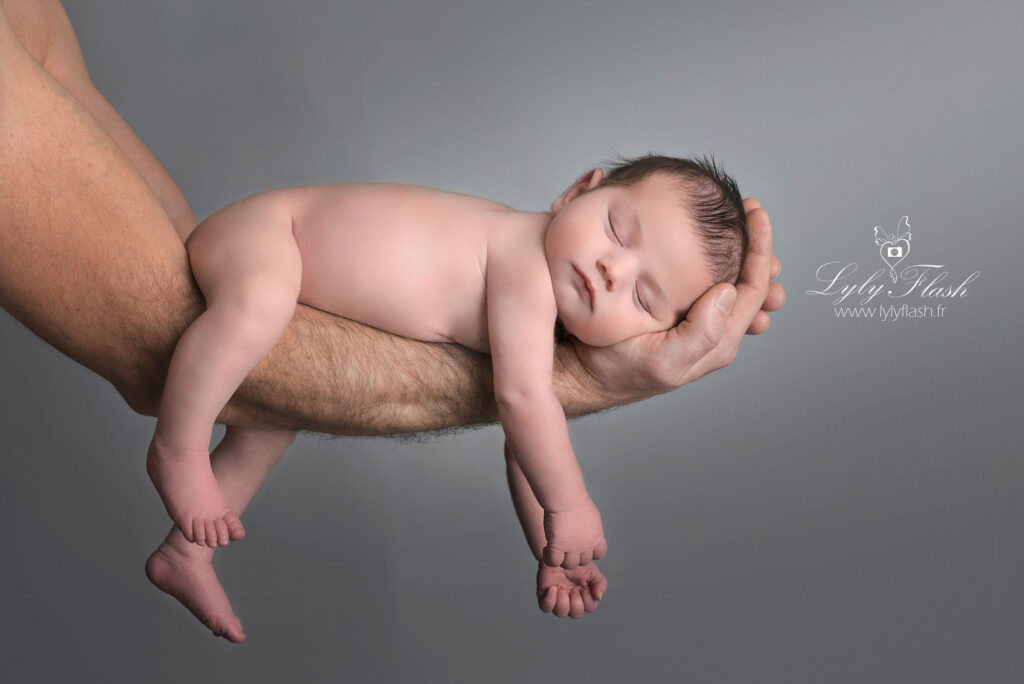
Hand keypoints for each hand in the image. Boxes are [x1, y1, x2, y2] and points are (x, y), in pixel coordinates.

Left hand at [537, 559, 607, 618]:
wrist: (560, 551)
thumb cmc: (577, 563)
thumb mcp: (592, 571)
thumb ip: (600, 584)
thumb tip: (599, 597)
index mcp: (584, 596)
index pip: (590, 607)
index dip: (588, 599)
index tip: (584, 585)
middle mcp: (571, 600)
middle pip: (575, 614)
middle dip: (576, 603)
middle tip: (573, 590)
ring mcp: (557, 599)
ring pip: (560, 613)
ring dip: (563, 601)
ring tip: (561, 587)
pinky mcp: (545, 595)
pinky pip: (546, 607)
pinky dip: (550, 600)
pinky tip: (553, 588)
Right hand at [542, 496, 607, 568]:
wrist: (566, 498)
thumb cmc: (576, 500)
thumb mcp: (591, 515)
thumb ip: (591, 527)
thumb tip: (587, 529)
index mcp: (597, 537)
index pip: (599, 554)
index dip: (591, 552)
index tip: (583, 546)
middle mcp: (586, 545)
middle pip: (583, 561)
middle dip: (575, 556)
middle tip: (566, 547)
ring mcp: (572, 548)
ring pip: (569, 565)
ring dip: (562, 560)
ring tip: (554, 549)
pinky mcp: (557, 546)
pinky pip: (553, 562)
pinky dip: (549, 559)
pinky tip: (547, 550)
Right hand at [571, 199, 784, 400]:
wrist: (587, 376)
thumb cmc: (618, 370)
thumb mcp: (660, 359)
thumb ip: (700, 333)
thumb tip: (729, 293)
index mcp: (718, 341)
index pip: (755, 289)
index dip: (761, 249)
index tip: (756, 213)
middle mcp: (716, 333)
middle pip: (753, 286)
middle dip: (759, 249)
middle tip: (751, 213)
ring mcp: (699, 324)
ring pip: (735, 285)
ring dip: (743, 254)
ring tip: (741, 224)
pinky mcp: (679, 316)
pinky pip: (708, 286)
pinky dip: (717, 261)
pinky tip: (709, 246)